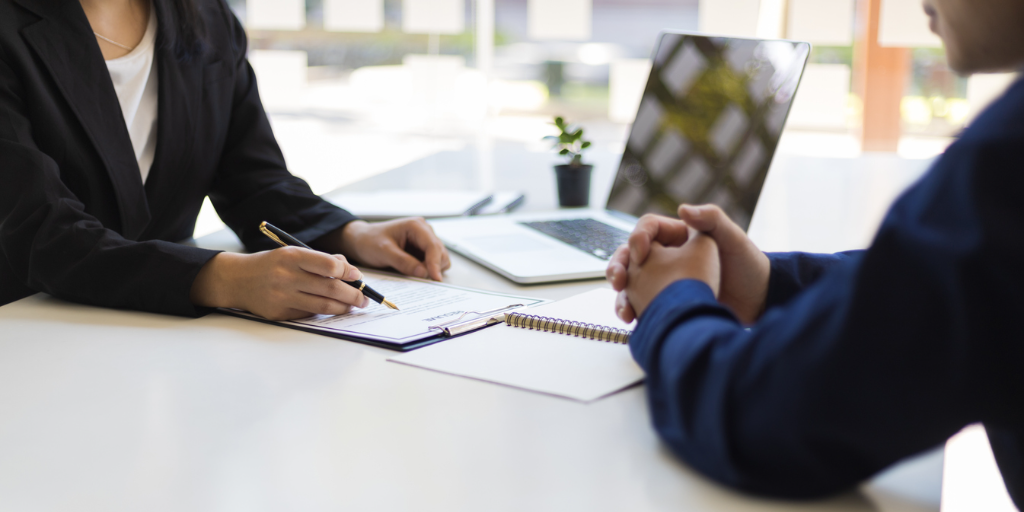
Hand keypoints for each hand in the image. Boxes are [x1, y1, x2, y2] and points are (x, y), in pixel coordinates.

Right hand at [190, 248, 368, 320]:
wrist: (237, 280)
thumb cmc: (272, 264)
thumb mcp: (293, 253)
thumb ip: (321, 260)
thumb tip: (350, 271)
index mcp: (292, 257)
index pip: (330, 266)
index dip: (349, 272)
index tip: (358, 277)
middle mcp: (286, 277)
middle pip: (331, 289)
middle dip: (354, 295)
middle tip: (364, 298)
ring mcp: (282, 297)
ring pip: (323, 306)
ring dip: (344, 307)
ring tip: (354, 306)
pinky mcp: (279, 314)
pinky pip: (309, 314)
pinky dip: (324, 312)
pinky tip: (332, 308)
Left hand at [331, 218, 450, 280]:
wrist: (360, 241)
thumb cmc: (369, 241)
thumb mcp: (384, 252)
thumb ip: (404, 262)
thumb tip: (423, 273)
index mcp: (416, 226)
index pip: (433, 246)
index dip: (436, 263)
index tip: (435, 279)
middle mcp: (424, 232)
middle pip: (441, 253)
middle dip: (434, 267)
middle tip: (419, 279)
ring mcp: (424, 242)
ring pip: (439, 260)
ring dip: (431, 270)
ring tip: (412, 274)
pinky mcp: (421, 251)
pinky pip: (432, 263)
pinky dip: (427, 271)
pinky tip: (414, 273)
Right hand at [607, 205, 770, 323]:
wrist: (758, 302)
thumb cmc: (749, 266)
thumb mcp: (733, 238)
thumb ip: (712, 218)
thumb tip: (682, 209)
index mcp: (679, 236)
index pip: (648, 229)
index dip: (638, 237)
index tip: (640, 254)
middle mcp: (667, 256)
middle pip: (630, 255)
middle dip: (618, 266)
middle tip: (619, 280)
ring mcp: (664, 280)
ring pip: (631, 282)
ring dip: (621, 294)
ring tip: (624, 309)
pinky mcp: (665, 302)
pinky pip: (641, 303)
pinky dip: (632, 310)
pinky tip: (632, 319)